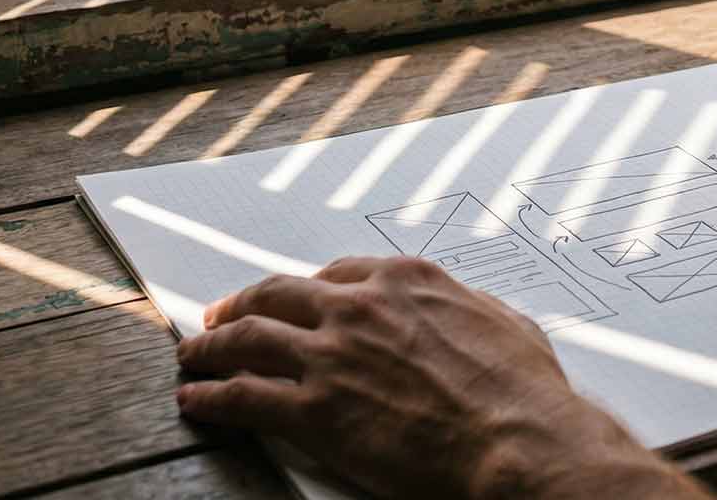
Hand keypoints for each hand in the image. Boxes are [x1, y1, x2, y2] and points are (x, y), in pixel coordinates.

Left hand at [176, 257, 708, 499]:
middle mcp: (359, 308)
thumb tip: (469, 309)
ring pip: (247, 338)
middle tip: (221, 315)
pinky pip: (243, 396)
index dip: (303, 288)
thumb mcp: (506, 324)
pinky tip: (197, 400)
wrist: (516, 442)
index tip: (289, 298)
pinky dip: (211, 397)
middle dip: (243, 303)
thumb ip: (471, 309)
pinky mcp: (312, 410)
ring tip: (193, 356)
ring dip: (211, 346)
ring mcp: (331, 356)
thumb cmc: (523, 393)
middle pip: (278, 295)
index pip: (335, 274)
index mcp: (406, 282)